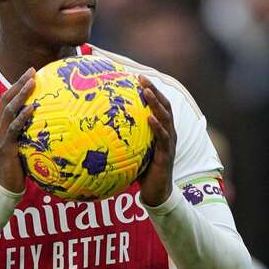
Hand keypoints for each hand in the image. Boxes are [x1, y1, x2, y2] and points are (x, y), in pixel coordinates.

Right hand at [0, 67, 35, 192]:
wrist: (4, 188)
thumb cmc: (17, 167)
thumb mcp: (21, 146)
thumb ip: (28, 133)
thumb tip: (48, 122)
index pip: (5, 100)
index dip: (16, 86)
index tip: (30, 73)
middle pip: (5, 100)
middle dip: (18, 84)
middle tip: (32, 71)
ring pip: (8, 110)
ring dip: (21, 95)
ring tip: (32, 82)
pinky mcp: (5, 147)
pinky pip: (14, 129)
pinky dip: (23, 117)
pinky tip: (34, 108)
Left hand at [137, 75, 175, 206]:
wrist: (157, 192)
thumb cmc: (143, 170)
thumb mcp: (135, 150)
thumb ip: (126, 137)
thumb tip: (99, 128)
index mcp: (162, 129)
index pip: (159, 104)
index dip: (151, 89)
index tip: (138, 77)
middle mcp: (168, 132)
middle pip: (164, 105)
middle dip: (154, 90)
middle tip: (141, 78)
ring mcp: (169, 142)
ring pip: (165, 118)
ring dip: (156, 103)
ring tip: (146, 92)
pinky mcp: (166, 154)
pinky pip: (163, 137)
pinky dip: (157, 126)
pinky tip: (149, 119)